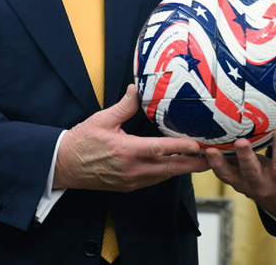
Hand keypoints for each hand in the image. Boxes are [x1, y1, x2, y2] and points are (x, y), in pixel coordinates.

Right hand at [54, 84, 210, 191]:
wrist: (63, 167)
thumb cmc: (81, 142)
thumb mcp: (101, 120)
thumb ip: (123, 106)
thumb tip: (137, 88)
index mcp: (126, 151)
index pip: (159, 149)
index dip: (180, 148)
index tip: (197, 146)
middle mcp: (132, 169)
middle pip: (169, 169)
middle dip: (192, 164)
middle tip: (212, 158)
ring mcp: (131, 180)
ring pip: (164, 176)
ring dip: (182, 169)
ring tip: (201, 161)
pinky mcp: (129, 186)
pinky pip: (154, 180)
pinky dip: (168, 173)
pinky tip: (177, 165)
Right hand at [205, 128, 275, 219]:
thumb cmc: (261, 181)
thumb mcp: (245, 176)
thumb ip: (232, 161)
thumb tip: (211, 138)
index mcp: (243, 182)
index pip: (227, 174)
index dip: (217, 164)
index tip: (209, 150)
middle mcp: (259, 184)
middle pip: (251, 170)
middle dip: (245, 156)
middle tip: (240, 142)